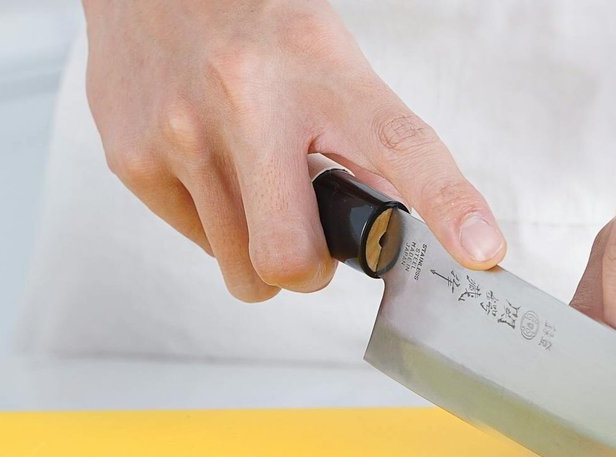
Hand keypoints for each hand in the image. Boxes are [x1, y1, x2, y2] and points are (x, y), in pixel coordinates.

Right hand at [83, 0, 505, 301]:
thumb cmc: (249, 18)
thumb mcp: (322, 53)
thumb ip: (359, 134)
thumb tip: (387, 216)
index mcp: (320, 69)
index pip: (401, 145)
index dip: (450, 205)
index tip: (482, 252)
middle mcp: (249, 101)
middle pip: (290, 257)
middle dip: (308, 270)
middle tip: (309, 238)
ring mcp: (183, 135)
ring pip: (241, 271)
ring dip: (258, 252)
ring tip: (252, 188)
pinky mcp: (133, 160)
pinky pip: (196, 244)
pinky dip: (212, 225)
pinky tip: (207, 168)